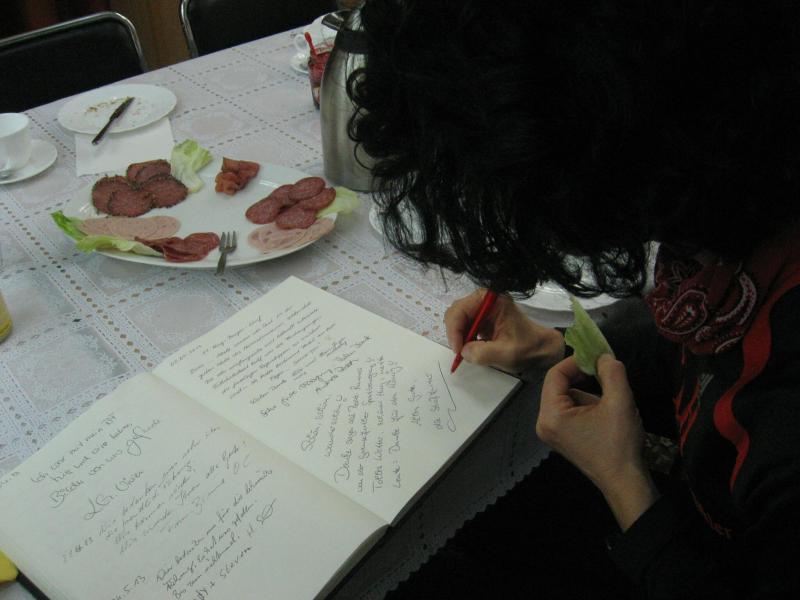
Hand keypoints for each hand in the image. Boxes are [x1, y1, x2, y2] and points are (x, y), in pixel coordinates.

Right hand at [444, 289, 564, 373]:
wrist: (539, 349)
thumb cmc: (527, 348)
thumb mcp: (506, 353)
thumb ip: (483, 353)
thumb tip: (463, 351)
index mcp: (492, 300)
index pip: (461, 309)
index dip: (455, 329)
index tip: (459, 350)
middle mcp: (484, 299)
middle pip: (456, 312)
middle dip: (455, 333)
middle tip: (460, 352)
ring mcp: (482, 308)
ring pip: (457, 319)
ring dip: (459, 337)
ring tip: (466, 352)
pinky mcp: (480, 318)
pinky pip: (463, 326)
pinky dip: (463, 338)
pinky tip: (471, 348)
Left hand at [536, 354, 658, 530]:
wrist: (625, 482)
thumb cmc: (619, 443)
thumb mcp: (620, 402)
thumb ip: (611, 372)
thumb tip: (603, 355)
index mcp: (550, 414)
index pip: (555, 375)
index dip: (575, 361)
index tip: (597, 357)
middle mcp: (544, 423)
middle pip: (559, 386)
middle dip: (584, 379)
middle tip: (607, 377)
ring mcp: (551, 432)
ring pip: (567, 398)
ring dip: (588, 395)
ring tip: (610, 407)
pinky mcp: (562, 438)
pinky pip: (570, 411)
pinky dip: (587, 407)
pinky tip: (605, 418)